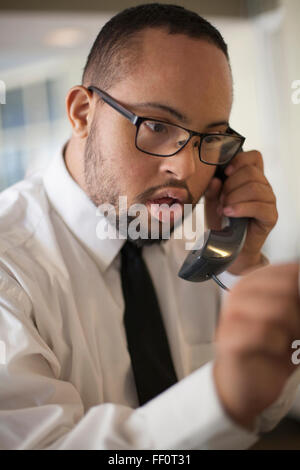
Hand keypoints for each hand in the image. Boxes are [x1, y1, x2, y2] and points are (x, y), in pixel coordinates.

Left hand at [204, 150, 277, 273]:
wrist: (228, 248)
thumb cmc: (221, 223)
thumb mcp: (211, 203)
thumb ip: (212, 190)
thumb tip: (216, 180)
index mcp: (250, 178)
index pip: (254, 157)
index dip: (240, 160)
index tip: (225, 172)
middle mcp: (263, 187)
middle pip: (251, 172)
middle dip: (230, 185)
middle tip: (221, 200)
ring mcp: (269, 201)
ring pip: (255, 187)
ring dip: (234, 197)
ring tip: (223, 209)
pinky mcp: (271, 216)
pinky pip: (260, 205)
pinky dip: (241, 208)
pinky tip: (229, 213)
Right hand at [213, 263, 299, 430]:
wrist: (246, 386)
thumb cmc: (270, 351)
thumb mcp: (292, 321)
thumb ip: (298, 299)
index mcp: (255, 282)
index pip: (291, 271)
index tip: (299, 312)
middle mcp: (240, 293)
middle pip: (288, 288)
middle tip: (296, 332)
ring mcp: (231, 314)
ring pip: (278, 309)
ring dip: (293, 331)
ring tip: (288, 342)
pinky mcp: (228, 339)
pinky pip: (264, 333)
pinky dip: (279, 346)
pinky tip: (275, 350)